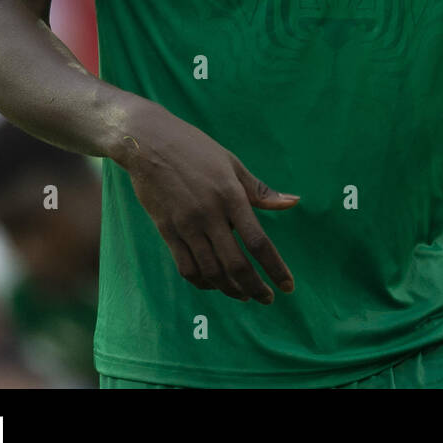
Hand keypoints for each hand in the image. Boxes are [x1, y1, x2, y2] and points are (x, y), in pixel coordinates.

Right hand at [116, 97, 297, 303]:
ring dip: (230, 289)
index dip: (275, 268)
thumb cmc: (197, 150)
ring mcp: (186, 225)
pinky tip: (215, 284)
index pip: (257, 241)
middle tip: (267, 299)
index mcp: (231, 196)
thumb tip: (293, 202)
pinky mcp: (166, 231)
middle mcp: (209, 214)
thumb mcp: (233, 164)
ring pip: (210, 271)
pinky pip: (186, 267)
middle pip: (235, 264)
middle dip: (255, 287)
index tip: (288, 286)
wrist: (149, 143)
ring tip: (244, 295)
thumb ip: (260, 190)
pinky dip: (203, 282)